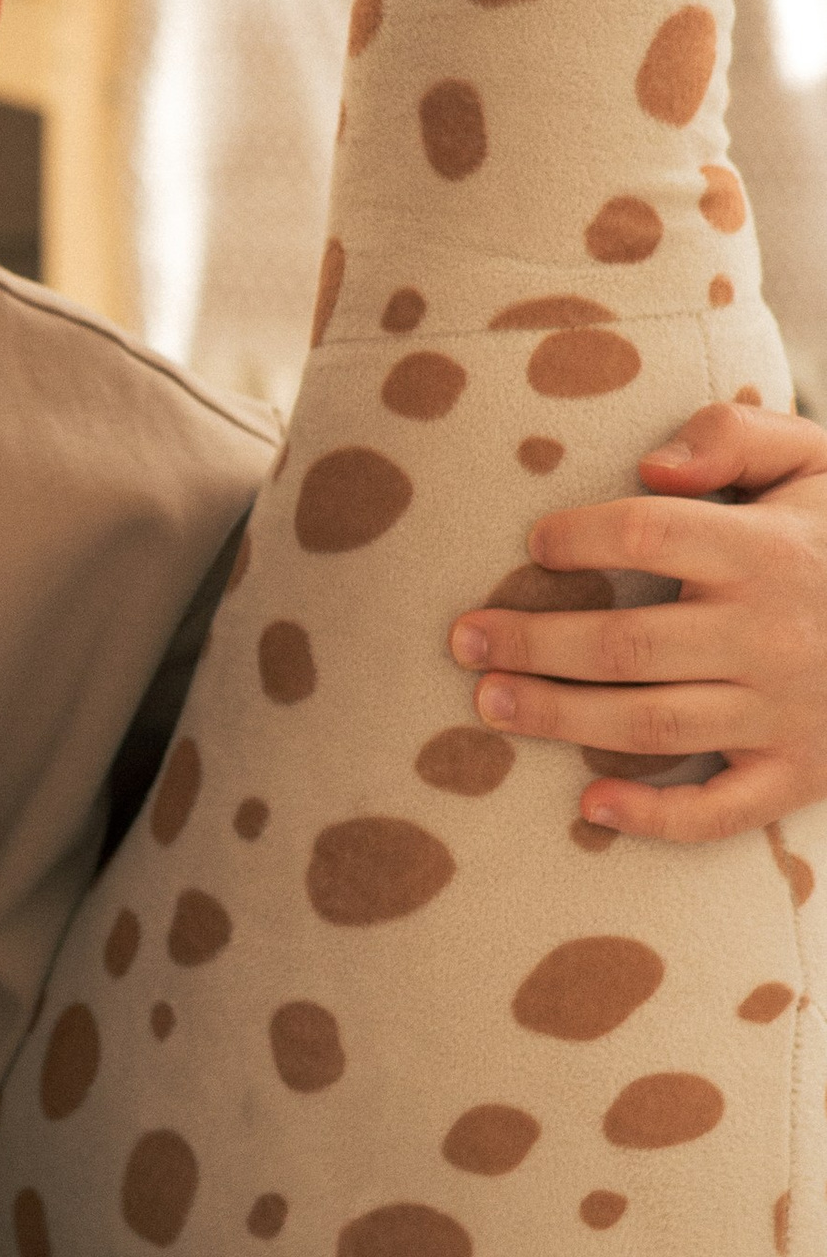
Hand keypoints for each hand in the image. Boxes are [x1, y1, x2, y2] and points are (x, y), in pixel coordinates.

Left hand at [448, 404, 826, 844]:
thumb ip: (736, 437)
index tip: (534, 546)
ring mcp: (784, 711)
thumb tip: (651, 467)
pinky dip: (654, 819)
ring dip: (559, 718)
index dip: (576, 537)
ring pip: (650, 725)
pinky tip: (590, 809)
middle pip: (624, 643)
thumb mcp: (818, 462)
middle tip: (464, 639)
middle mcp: (770, 633)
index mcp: (766, 550)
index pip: (647, 533)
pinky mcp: (800, 773)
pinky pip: (721, 810)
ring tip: (489, 701)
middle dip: (531, 642)